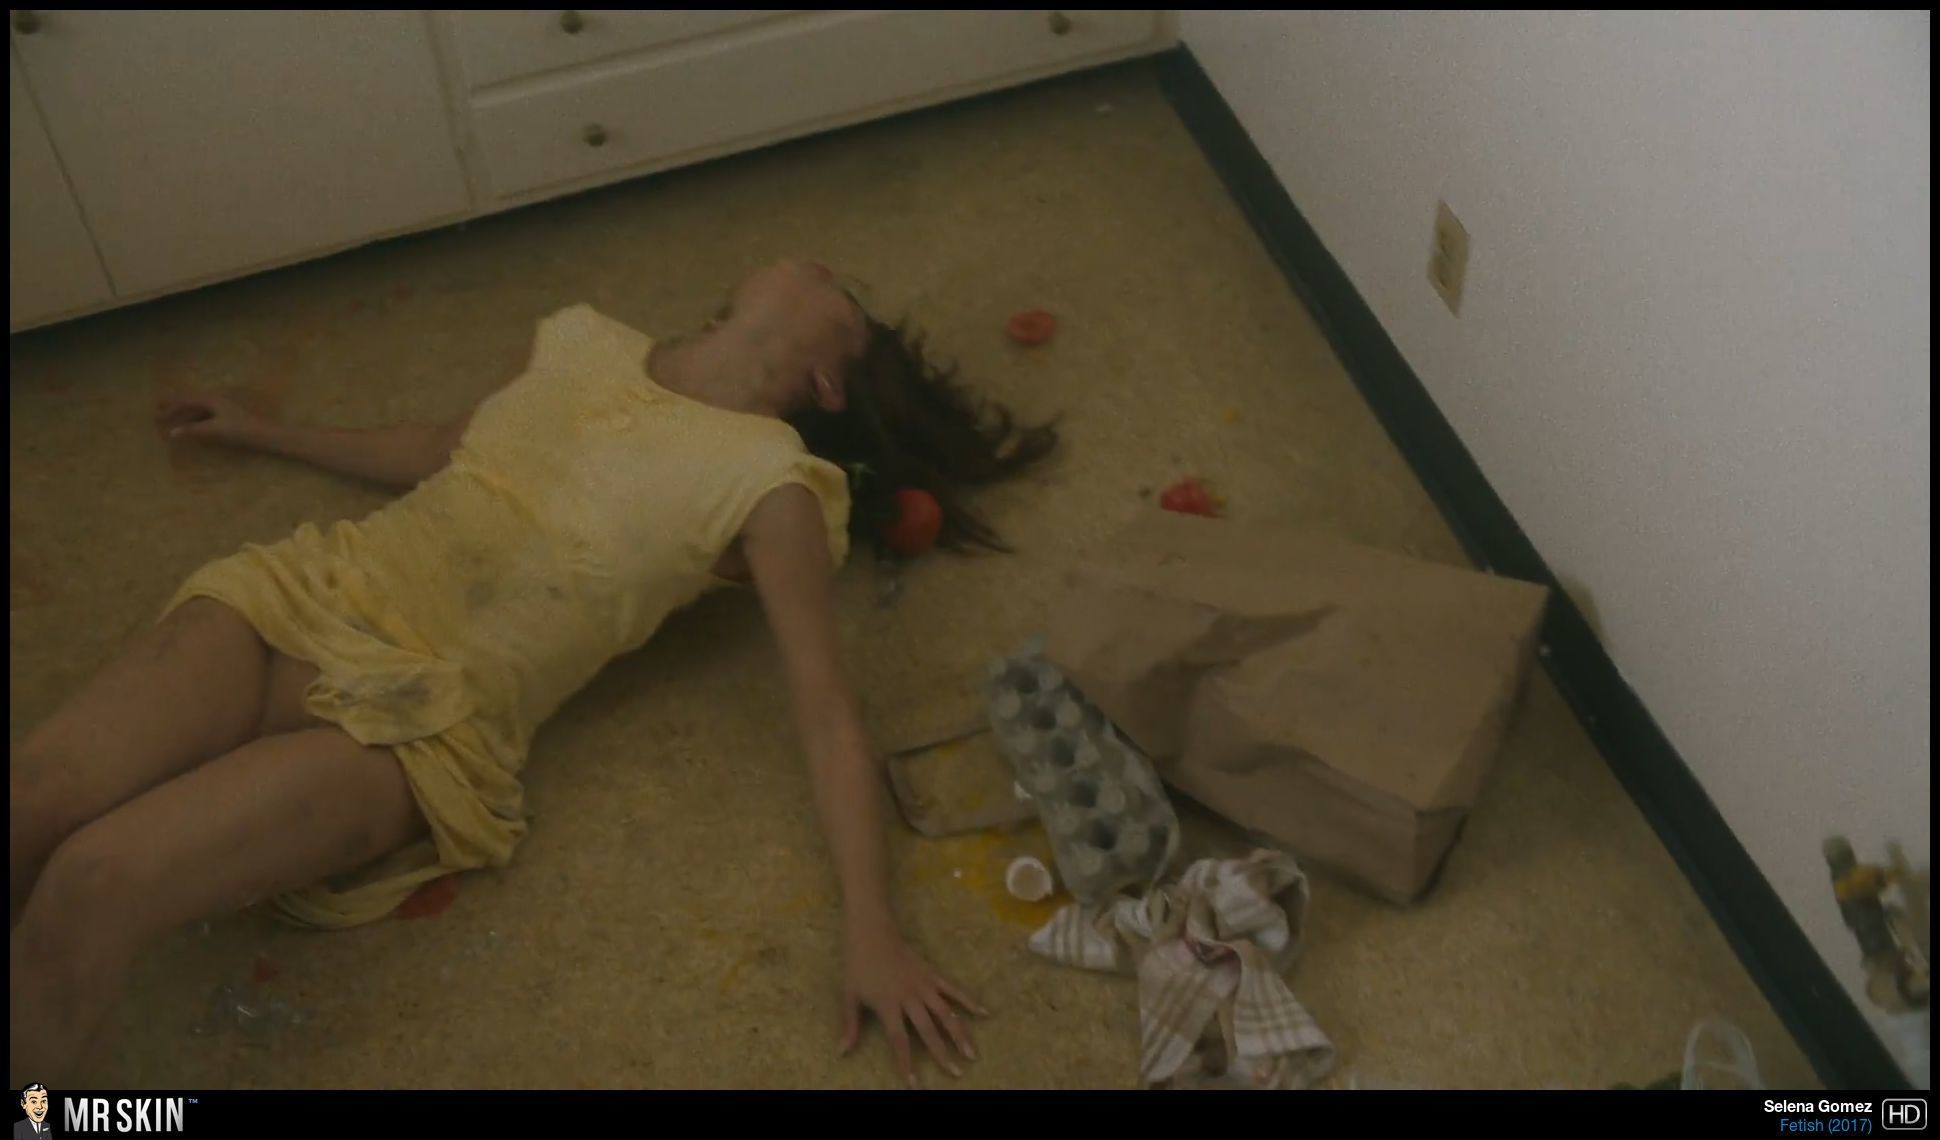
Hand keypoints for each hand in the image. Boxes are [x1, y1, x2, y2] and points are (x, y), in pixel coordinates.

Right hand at [155, 392, 269, 447]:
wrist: (265, 434)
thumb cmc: (241, 431)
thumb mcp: (215, 430)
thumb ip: (193, 431)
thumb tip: (172, 433)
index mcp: (211, 399)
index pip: (185, 401)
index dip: (169, 408)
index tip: (156, 415)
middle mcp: (216, 399)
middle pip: (190, 400)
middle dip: (174, 403)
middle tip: (157, 406)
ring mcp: (223, 407)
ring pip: (197, 406)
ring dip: (184, 410)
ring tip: (171, 414)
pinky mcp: (229, 416)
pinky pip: (205, 413)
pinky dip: (194, 417)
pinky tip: (192, 423)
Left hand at [840, 928, 986, 1088]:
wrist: (871, 931)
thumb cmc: (857, 964)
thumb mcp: (848, 994)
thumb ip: (849, 1025)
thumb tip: (842, 1052)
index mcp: (888, 1005)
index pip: (899, 1040)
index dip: (906, 1063)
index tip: (915, 1083)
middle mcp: (909, 997)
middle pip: (928, 1030)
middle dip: (942, 1054)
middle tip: (956, 1073)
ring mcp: (923, 985)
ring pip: (945, 1013)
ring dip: (959, 1034)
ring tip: (971, 1053)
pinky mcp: (932, 974)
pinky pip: (954, 989)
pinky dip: (969, 1001)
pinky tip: (984, 1012)